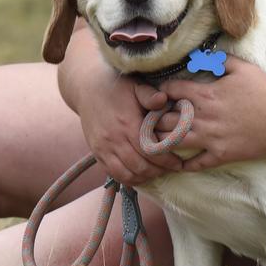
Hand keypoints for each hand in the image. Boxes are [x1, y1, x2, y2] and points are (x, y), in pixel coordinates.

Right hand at [58, 27, 182, 184]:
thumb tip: (164, 100)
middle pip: (140, 166)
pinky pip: (114, 174)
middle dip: (158, 171)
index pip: (150, 151)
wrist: (87, 89)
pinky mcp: (97, 153)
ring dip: (144, 177)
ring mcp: (103, 149)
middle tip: (171, 169)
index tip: (178, 163)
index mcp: (126, 123)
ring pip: (127, 174)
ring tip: (157, 172)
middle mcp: (113, 139)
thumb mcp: (135, 86)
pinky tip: (140, 174)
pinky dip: (129, 178)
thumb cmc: (116, 87)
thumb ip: (150, 95)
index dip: (166, 160)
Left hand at [152, 56, 265, 170]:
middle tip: (154, 117)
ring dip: (163, 140)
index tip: (161, 93)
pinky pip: (195, 163)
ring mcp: (210, 138)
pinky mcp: (220, 155)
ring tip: (159, 138)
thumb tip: (202, 55)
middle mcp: (203, 117)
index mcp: (206, 94)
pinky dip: (183, 164)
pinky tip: (177, 162)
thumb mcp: (243, 68)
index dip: (162, 91)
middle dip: (156, 117)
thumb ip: (219, 60)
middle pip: (165, 118)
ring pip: (174, 142)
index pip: (170, 91)